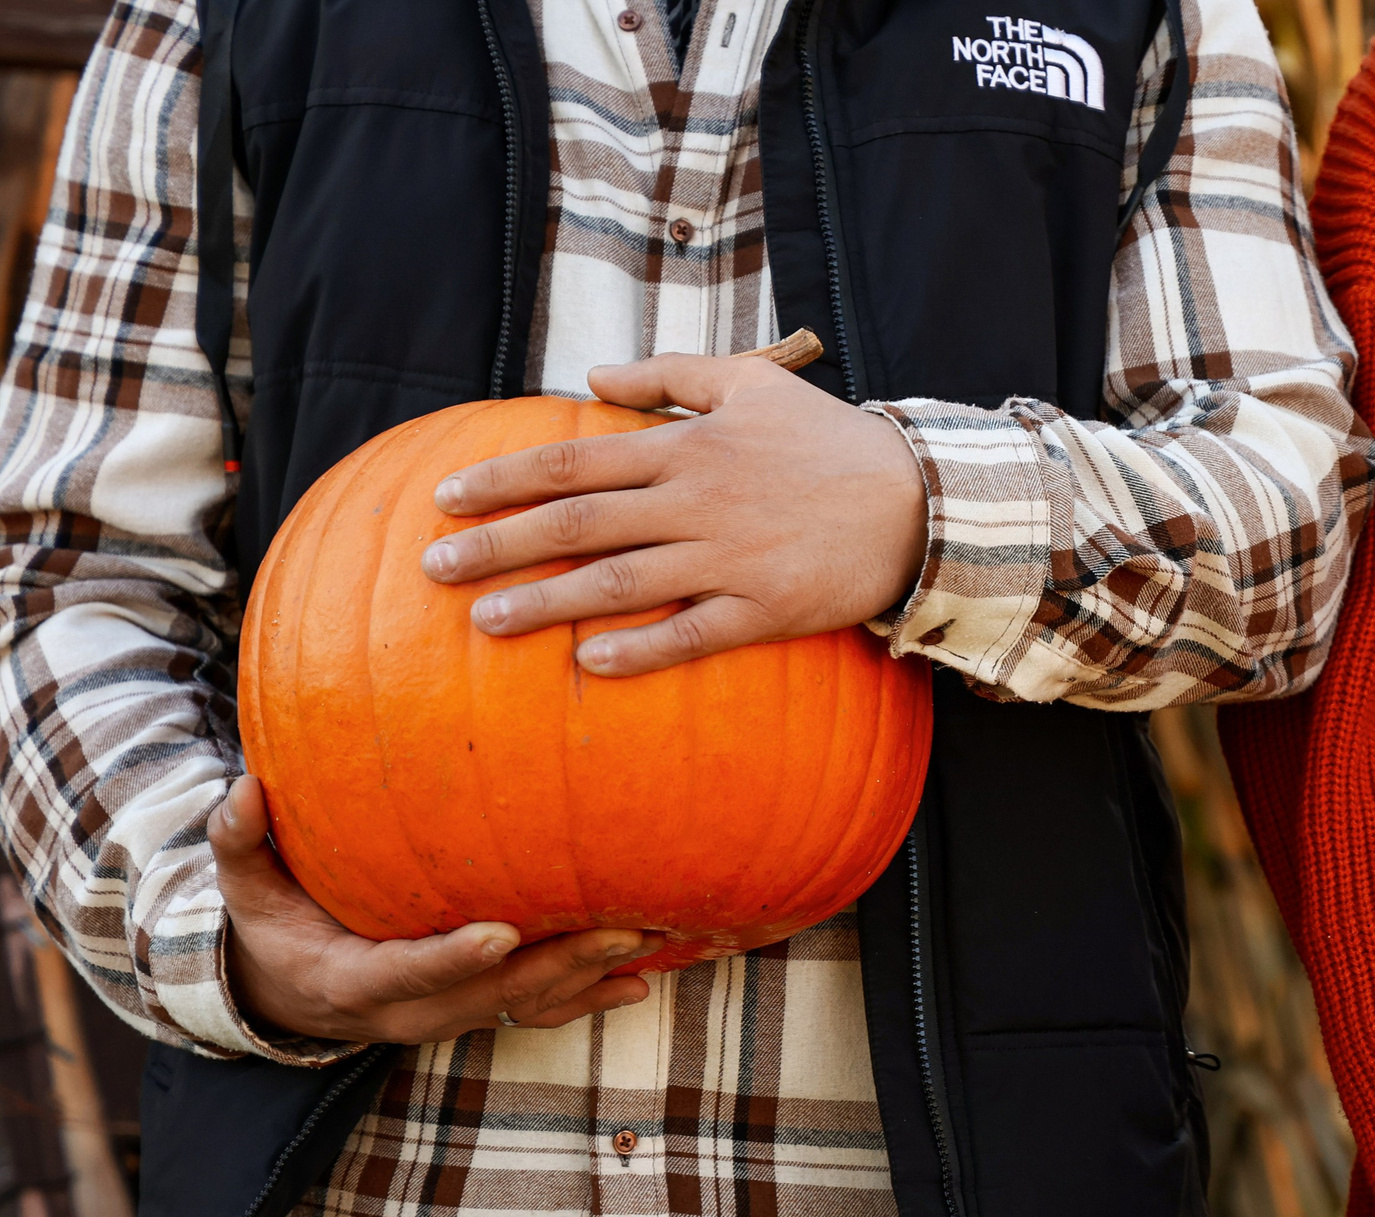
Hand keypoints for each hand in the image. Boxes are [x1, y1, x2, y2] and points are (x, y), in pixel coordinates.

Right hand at [213, 776, 661, 1044]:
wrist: (288, 996)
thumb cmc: (273, 928)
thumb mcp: (244, 890)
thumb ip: (239, 842)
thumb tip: (243, 790)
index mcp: (353, 982)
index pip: (406, 973)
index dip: (453, 958)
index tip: (501, 934)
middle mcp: (411, 1013)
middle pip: (492, 995)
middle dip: (559, 963)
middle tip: (621, 926)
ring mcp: (450, 1018)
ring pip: (526, 1006)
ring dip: (588, 978)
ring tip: (646, 943)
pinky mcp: (476, 1014)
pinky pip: (539, 1013)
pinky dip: (589, 999)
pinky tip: (641, 980)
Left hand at [420, 351, 927, 676]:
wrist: (918, 501)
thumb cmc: (829, 440)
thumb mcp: (752, 381)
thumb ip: (669, 372)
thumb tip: (593, 374)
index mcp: (686, 446)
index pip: (574, 460)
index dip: (504, 479)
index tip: (445, 498)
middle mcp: (696, 501)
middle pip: (578, 522)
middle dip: (499, 545)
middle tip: (433, 569)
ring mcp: (729, 559)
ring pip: (619, 582)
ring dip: (546, 602)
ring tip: (485, 621)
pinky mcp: (765, 609)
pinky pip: (692, 634)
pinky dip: (639, 649)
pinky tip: (589, 665)